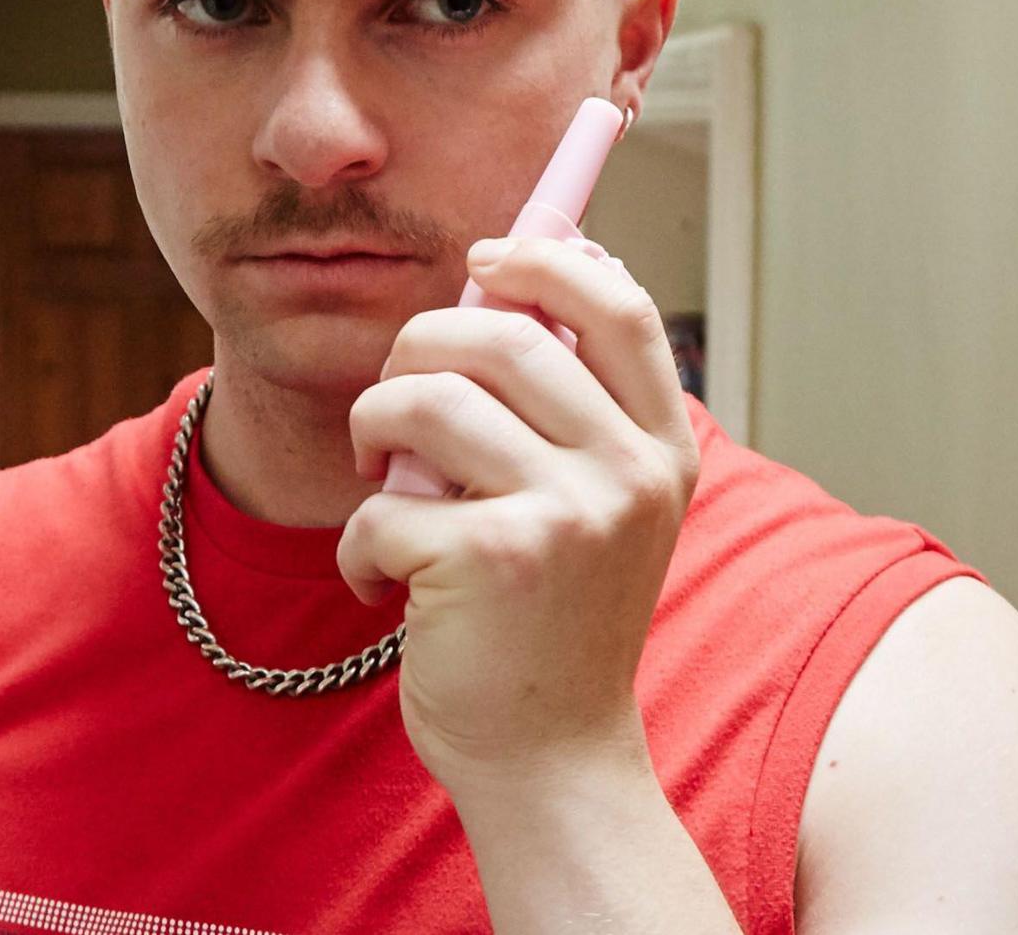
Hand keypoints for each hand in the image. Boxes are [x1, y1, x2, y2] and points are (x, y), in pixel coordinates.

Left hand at [337, 234, 701, 797]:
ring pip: (422, 400)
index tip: (485, 258)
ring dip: (373, 435)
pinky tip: (382, 585)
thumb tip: (533, 263)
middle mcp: (626, 473)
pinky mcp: (488, 560)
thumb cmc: (554, 620)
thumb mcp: (599, 504)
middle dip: (414, 350)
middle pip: (497, 333)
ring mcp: (563, 514)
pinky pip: (379, 505)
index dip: (544, 257)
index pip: (615, 304)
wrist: (551, 759)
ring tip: (379, 488)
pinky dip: (358, 546)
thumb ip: (574, 404)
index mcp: (660, 449)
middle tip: (393, 406)